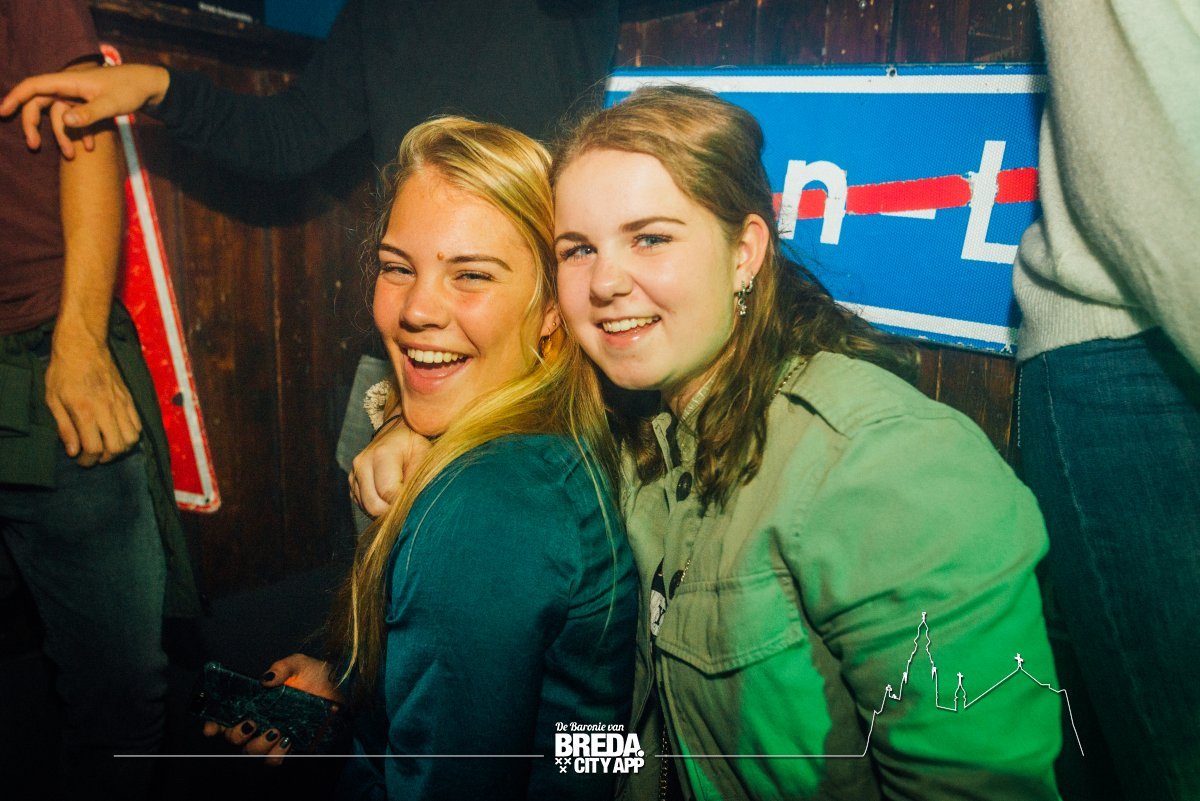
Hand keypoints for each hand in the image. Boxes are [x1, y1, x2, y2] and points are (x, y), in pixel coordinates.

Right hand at [0, 64, 169, 156]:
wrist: (149, 86)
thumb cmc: (130, 90)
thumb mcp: (111, 104)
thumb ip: (89, 114)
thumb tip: (65, 121)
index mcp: (69, 81)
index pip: (33, 86)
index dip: (15, 98)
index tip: (2, 112)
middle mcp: (68, 87)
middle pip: (39, 104)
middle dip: (34, 125)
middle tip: (34, 146)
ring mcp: (76, 96)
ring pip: (58, 117)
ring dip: (64, 136)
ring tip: (73, 156)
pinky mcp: (86, 104)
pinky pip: (75, 120)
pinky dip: (80, 134)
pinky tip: (90, 149)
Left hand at [44, 330, 140, 466]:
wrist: (84, 345)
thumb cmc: (64, 371)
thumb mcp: (53, 399)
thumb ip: (64, 427)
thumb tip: (73, 451)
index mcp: (85, 410)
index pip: (93, 447)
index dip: (87, 460)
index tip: (80, 460)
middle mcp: (107, 409)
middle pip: (118, 447)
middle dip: (106, 457)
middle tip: (94, 455)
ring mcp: (121, 404)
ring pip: (132, 438)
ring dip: (121, 447)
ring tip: (107, 444)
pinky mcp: (129, 398)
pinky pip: (138, 424)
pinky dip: (130, 434)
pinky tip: (118, 431)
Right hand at [201, 654, 342, 766]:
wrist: (345, 694)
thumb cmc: (320, 678)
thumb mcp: (301, 664)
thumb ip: (282, 666)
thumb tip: (265, 678)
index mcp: (257, 701)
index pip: (226, 715)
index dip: (213, 723)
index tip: (211, 727)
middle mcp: (261, 720)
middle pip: (233, 736)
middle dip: (236, 733)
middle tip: (251, 723)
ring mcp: (274, 736)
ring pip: (250, 750)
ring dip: (259, 742)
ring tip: (276, 729)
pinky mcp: (289, 749)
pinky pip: (272, 760)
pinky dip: (275, 754)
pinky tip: (287, 740)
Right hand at [350, 417, 431, 517]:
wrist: (396, 434)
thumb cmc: (414, 444)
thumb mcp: (425, 453)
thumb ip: (419, 477)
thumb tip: (417, 502)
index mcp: (382, 454)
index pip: (388, 492)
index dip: (403, 504)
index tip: (417, 504)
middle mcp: (362, 464)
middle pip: (374, 506)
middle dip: (394, 512)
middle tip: (410, 506)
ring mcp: (354, 475)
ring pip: (368, 509)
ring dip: (386, 511)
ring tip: (401, 497)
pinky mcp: (352, 485)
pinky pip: (364, 507)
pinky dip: (379, 508)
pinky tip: (391, 496)